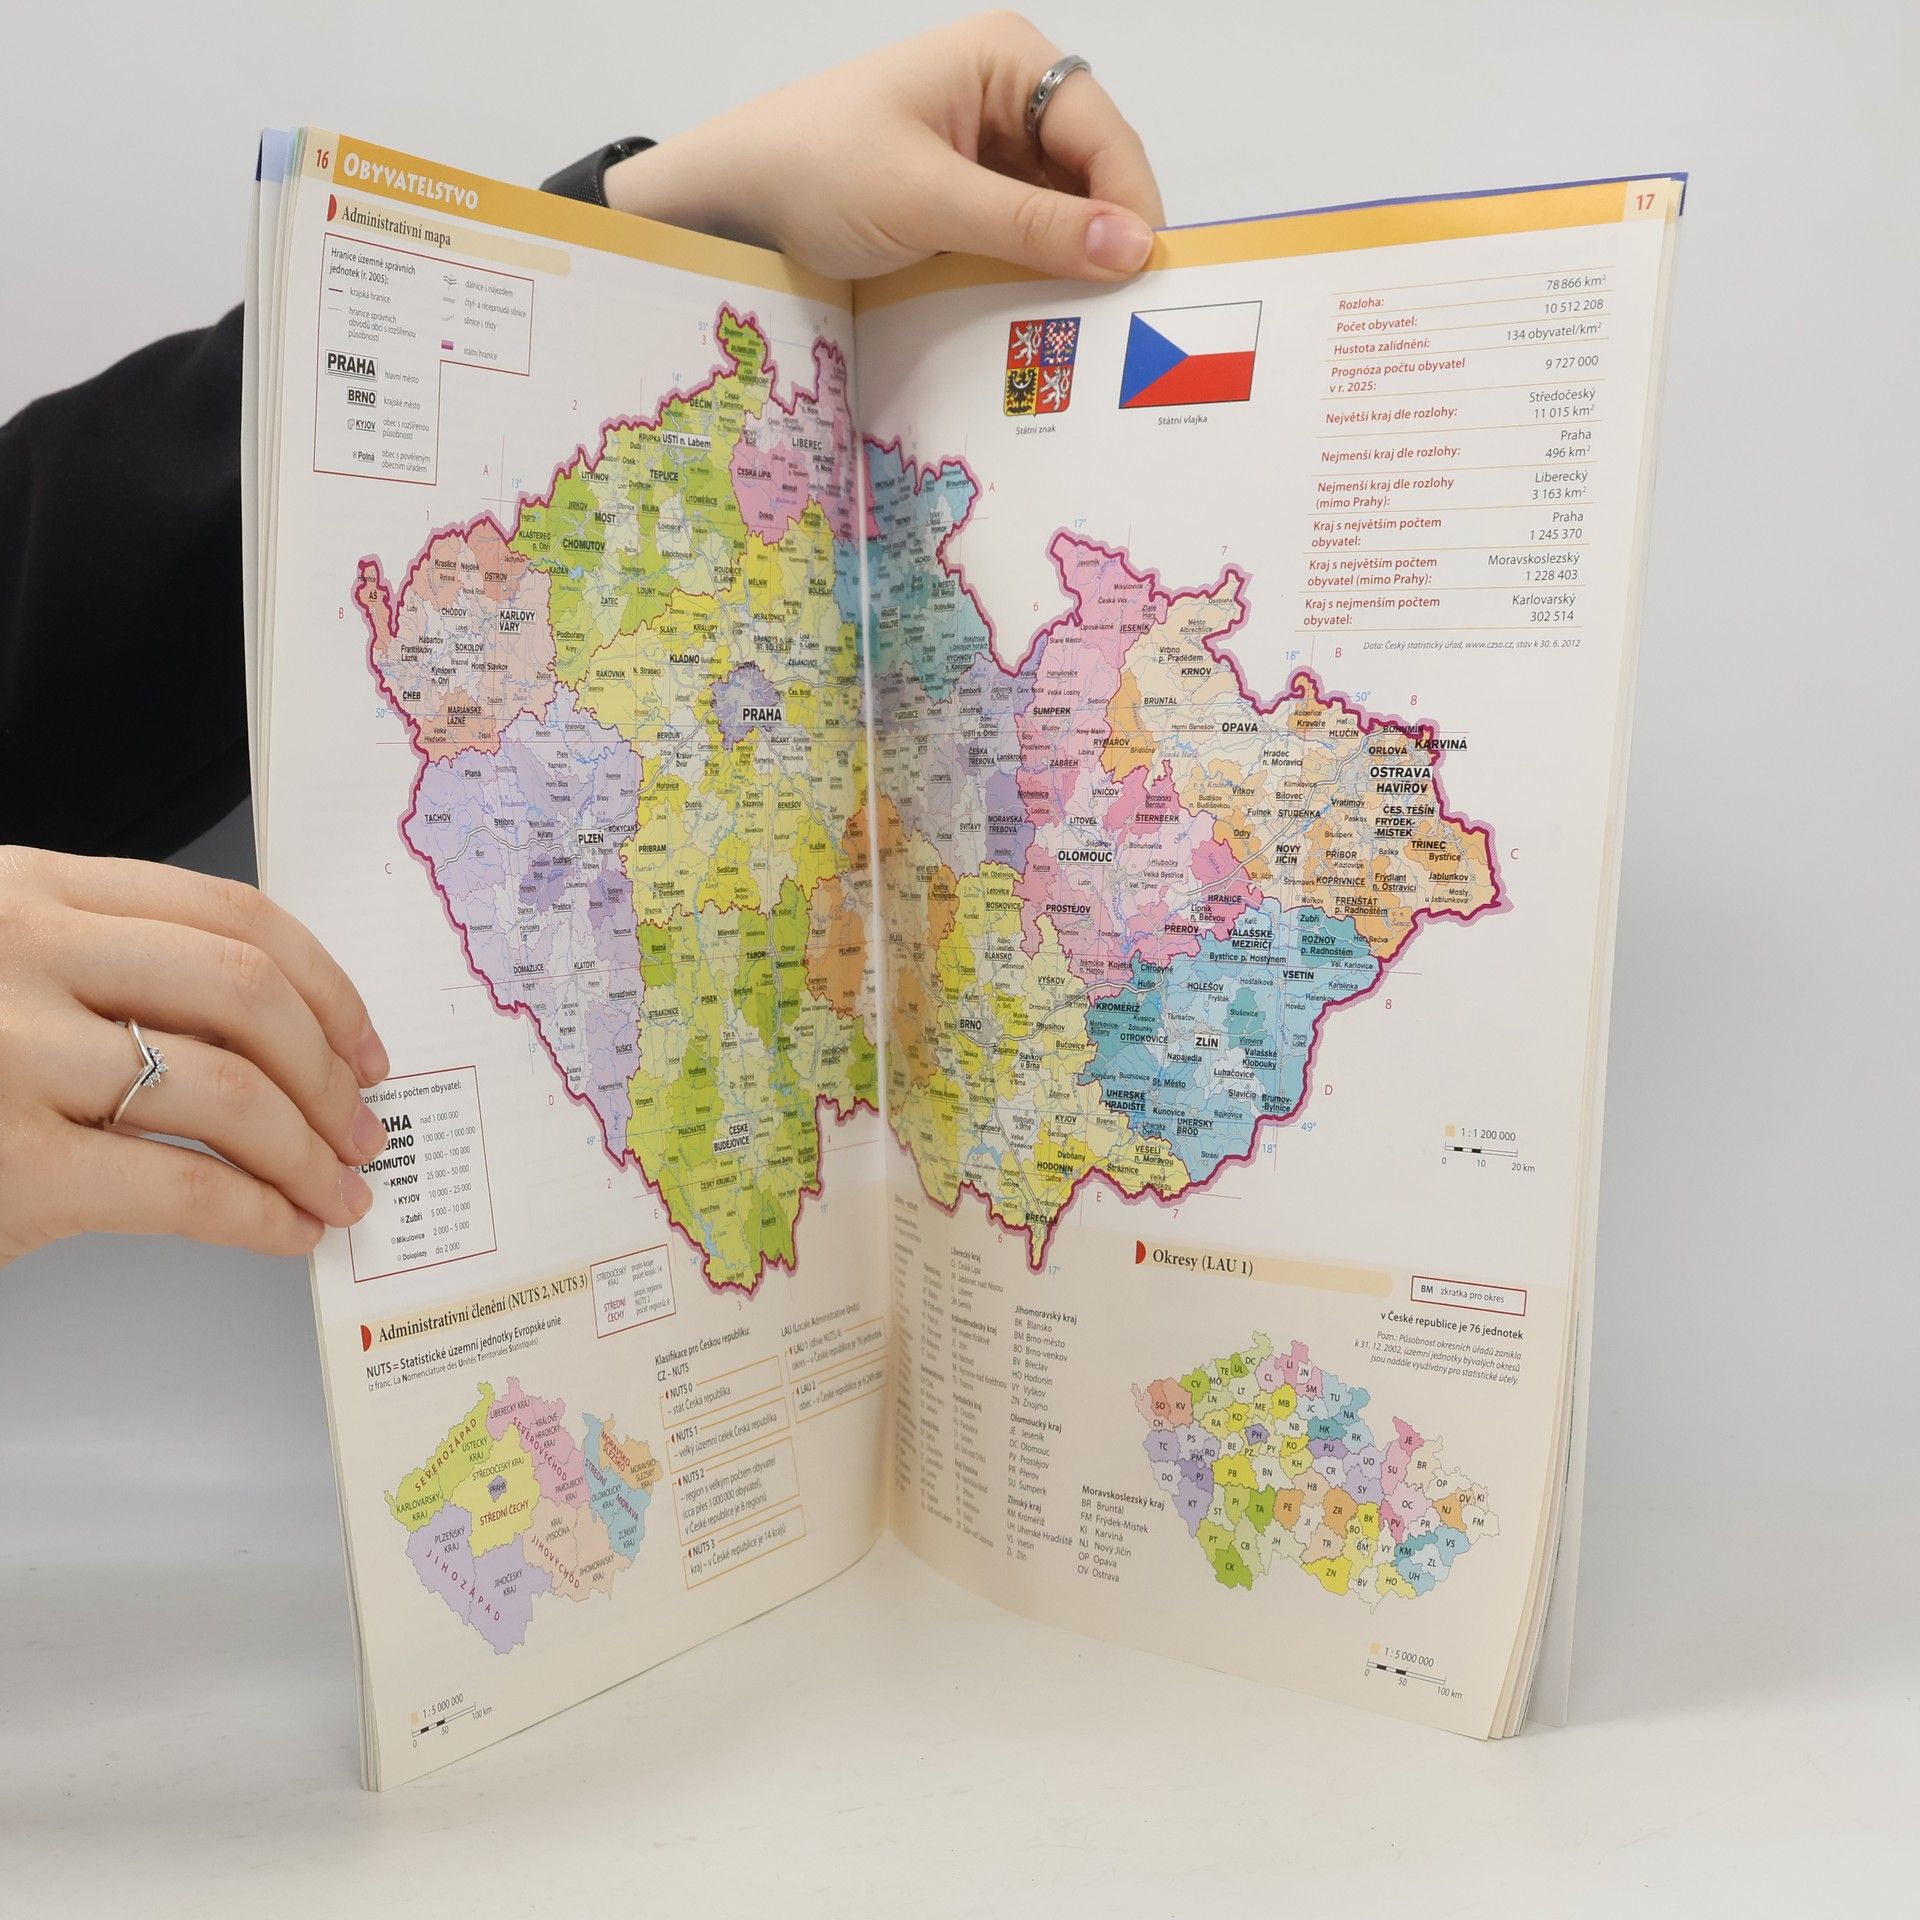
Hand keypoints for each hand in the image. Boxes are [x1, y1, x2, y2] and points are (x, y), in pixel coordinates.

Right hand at [0, 847, 389, 1265]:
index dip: (328, 986)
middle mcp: (22, 955)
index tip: (365, 1044)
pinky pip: (185, 1189)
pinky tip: (287, 1231)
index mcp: (29, 892)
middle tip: (364, 1125)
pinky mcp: (13, 1169)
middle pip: (249, 997)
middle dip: (331, 1072)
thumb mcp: (1, 973)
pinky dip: (261, 1216)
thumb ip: (104, 971)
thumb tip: (278, 1038)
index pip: (231, 917)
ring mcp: (11, 1058)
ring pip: (231, 1093)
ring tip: (339, 1187)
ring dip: (311, 1151)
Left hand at [605, 11, 1163, 281]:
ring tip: (1082, 329)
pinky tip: (1037, 318)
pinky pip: (1025, 241)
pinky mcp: (969, 202)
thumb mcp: (929, 199)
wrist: (733, 201)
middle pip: (1093, 177)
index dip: (1131, 206)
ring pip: (1064, 217)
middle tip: (1119, 319)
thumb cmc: (813, 169)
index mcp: (1008, 62)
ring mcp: (990, 153)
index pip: (1104, 135)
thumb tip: (1130, 248)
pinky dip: (1034, 278)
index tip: (1141, 281)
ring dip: (1070, 269)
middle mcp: (1009, 99)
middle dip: (1105, 242)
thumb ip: (1032, 226)